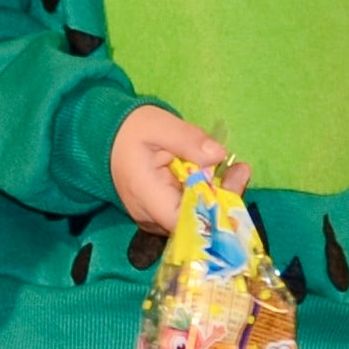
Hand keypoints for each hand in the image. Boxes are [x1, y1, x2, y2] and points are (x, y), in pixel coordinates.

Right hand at [108, 104, 239, 237]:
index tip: (234, 186)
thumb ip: (187, 139)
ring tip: (238, 170)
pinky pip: (190, 211)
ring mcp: (155, 218)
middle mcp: (150, 216)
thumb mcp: (159, 125)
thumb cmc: (130, 130)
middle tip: (241, 170)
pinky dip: (208, 196)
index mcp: (146, 195)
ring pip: (195, 219)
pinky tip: (222, 176)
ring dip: (220, 198)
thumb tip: (218, 155)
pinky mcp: (162, 212)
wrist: (107, 138)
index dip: (213, 213)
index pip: (182, 221)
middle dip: (224, 200)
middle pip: (194, 223)